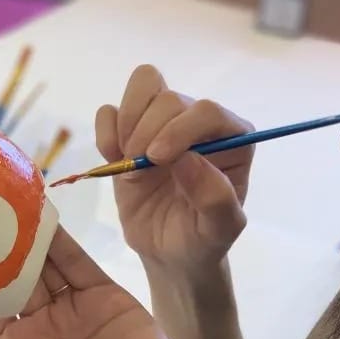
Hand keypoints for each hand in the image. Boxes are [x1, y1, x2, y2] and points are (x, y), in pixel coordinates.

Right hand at [97, 65, 253, 271]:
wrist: (169, 253)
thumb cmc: (201, 240)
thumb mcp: (219, 230)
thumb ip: (214, 198)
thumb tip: (187, 159)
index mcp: (233, 139)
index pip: (207, 111)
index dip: (179, 129)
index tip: (158, 159)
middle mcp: (200, 123)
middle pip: (169, 98)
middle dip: (148, 132)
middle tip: (139, 172)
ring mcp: (164, 123)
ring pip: (143, 86)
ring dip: (127, 123)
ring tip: (127, 162)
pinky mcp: (131, 132)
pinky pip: (111, 110)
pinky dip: (106, 132)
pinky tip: (112, 160)